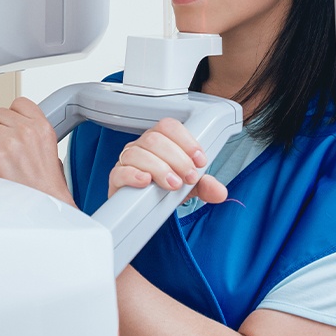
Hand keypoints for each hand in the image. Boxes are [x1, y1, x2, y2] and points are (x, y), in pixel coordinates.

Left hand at [0, 97, 75, 205]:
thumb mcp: (51, 152)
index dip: (12, 115)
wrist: (42, 207)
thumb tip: (17, 131)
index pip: (20, 103)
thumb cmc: (45, 187)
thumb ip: (34, 135)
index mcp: (42, 127)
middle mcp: (25, 130)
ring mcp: (7, 141)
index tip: (11, 124)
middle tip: (3, 148)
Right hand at [108, 117, 227, 205]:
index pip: (169, 126)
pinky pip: (120, 170)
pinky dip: (134, 175)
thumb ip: (205, 186)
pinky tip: (146, 181)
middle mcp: (142, 146)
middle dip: (177, 159)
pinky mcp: (116, 178)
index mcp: (161, 140)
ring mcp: (127, 160)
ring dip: (159, 168)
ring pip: (138, 152)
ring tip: (173, 184)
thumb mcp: (189, 187)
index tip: (200, 161)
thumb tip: (219, 191)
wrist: (144, 209)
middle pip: (155, 139)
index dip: (186, 141)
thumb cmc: (164, 189)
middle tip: (189, 178)